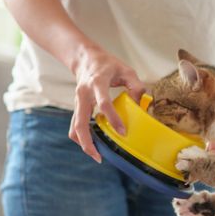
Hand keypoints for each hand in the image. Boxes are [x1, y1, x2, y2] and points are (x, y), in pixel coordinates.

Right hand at [68, 45, 144, 162]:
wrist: (85, 59)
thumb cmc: (108, 65)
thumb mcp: (126, 70)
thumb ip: (136, 86)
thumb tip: (140, 105)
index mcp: (97, 83)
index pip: (103, 103)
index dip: (113, 119)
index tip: (123, 132)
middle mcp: (83, 94)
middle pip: (79, 122)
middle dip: (88, 142)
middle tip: (99, 157)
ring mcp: (77, 102)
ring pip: (74, 127)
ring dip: (83, 143)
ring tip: (96, 155)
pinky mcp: (77, 107)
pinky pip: (75, 126)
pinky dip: (82, 138)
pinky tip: (93, 145)